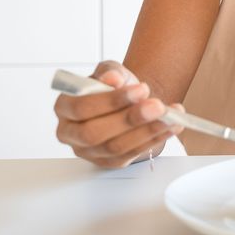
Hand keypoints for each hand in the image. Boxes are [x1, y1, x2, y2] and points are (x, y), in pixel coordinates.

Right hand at [54, 60, 183, 167]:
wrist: (129, 100)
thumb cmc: (114, 86)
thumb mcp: (112, 72)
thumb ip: (110, 72)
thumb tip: (112, 78)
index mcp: (64, 107)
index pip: (81, 108)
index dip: (111, 101)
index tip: (141, 89)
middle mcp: (70, 133)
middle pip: (94, 133)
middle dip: (129, 120)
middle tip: (157, 106)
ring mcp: (89, 151)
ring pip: (115, 147)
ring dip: (146, 131)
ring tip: (169, 116)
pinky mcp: (108, 162)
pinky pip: (131, 154)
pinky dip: (154, 140)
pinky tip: (170, 126)